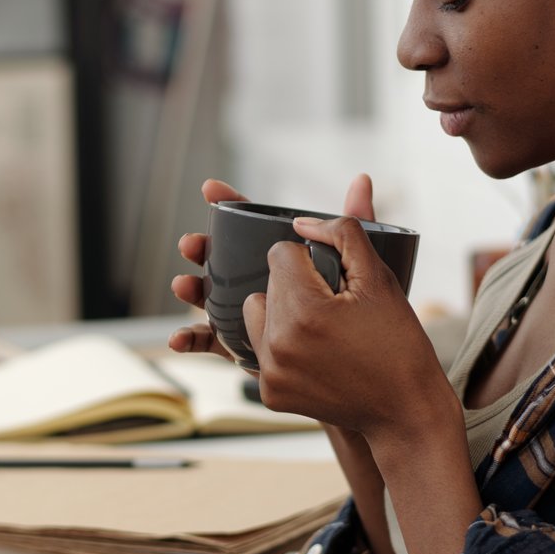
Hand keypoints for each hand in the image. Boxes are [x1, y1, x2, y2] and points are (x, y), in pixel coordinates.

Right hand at [166, 173, 378, 359]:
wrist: (375, 374)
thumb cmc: (372, 320)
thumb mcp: (367, 272)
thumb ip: (357, 229)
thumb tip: (362, 179)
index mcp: (286, 260)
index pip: (252, 225)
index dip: (230, 203)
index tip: (211, 188)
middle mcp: (264, 284)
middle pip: (223, 260)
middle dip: (202, 249)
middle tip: (191, 243)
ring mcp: (254, 317)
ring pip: (212, 299)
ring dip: (192, 290)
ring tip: (183, 285)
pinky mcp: (248, 351)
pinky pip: (214, 343)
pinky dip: (191, 340)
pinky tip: (179, 340)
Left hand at [242, 207, 455, 442]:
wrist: (406, 410)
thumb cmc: (398, 343)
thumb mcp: (380, 279)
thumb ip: (343, 235)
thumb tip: (302, 222)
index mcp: (303, 311)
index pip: (280, 254)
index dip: (312, 260)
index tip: (337, 283)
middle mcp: (277, 344)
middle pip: (267, 283)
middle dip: (298, 287)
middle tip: (336, 309)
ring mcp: (270, 373)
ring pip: (257, 313)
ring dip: (282, 312)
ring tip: (320, 328)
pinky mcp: (269, 393)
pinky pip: (261, 348)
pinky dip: (283, 346)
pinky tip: (317, 355)